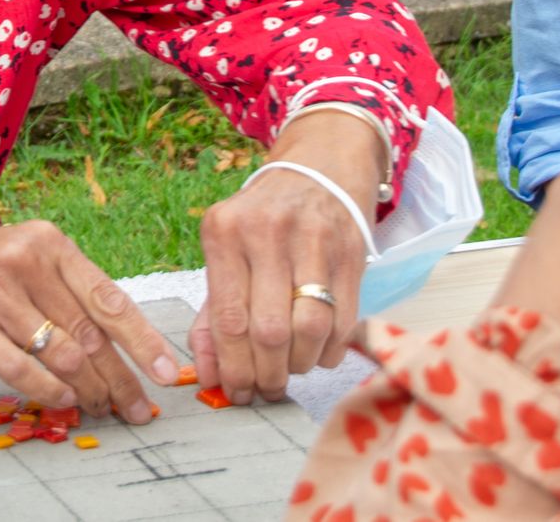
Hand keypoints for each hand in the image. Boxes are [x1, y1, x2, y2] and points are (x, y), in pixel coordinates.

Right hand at [0, 218, 180, 422]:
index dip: (143, 339)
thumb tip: (111, 346)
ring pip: (62, 353)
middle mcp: (26, 259)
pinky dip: (46, 391)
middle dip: (120, 377)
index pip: (108, 295)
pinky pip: (21, 367)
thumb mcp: (13, 263)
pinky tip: (61, 403)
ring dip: (88, 390)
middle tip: (138, 408)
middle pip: (90, 332)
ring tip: (101, 410)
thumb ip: (57, 293)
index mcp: (47, 241)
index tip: (166, 371)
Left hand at [191, 112, 378, 403]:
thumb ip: (212, 314)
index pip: (228, 318)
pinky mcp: (352, 252)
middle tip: (265, 388)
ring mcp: (314, 240)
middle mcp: (267, 232)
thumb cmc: (264, 219)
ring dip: (299, 365)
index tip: (236, 392)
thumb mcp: (227, 250)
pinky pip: (343, 322)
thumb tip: (207, 375)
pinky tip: (317, 350)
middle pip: (269, 331)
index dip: (233, 368)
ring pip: (310, 330)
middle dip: (267, 374)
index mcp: (224, 231)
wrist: (321, 167)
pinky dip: (329, 350)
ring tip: (290, 368)